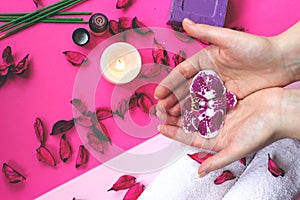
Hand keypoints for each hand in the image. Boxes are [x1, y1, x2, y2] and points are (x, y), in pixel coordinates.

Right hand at [154, 18, 293, 115]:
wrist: (279, 62)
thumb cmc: (256, 48)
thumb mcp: (229, 39)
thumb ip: (205, 32)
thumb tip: (185, 22)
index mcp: (205, 59)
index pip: (182, 72)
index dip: (169, 82)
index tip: (159, 93)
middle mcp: (209, 74)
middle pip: (186, 88)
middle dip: (173, 99)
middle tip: (162, 109)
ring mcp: (217, 87)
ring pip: (196, 99)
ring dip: (183, 108)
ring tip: (171, 117)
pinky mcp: (227, 97)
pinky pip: (210, 106)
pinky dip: (199, 113)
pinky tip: (190, 121)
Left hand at [157, 88, 284, 175]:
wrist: (280, 112)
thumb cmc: (262, 132)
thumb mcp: (237, 149)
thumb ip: (218, 161)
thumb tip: (200, 173)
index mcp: (216, 140)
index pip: (190, 137)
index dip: (174, 133)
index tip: (160, 128)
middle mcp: (216, 126)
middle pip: (189, 122)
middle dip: (174, 117)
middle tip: (159, 110)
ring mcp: (220, 112)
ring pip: (196, 108)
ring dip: (182, 104)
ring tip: (167, 99)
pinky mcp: (225, 99)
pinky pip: (206, 96)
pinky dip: (195, 93)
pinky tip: (184, 88)